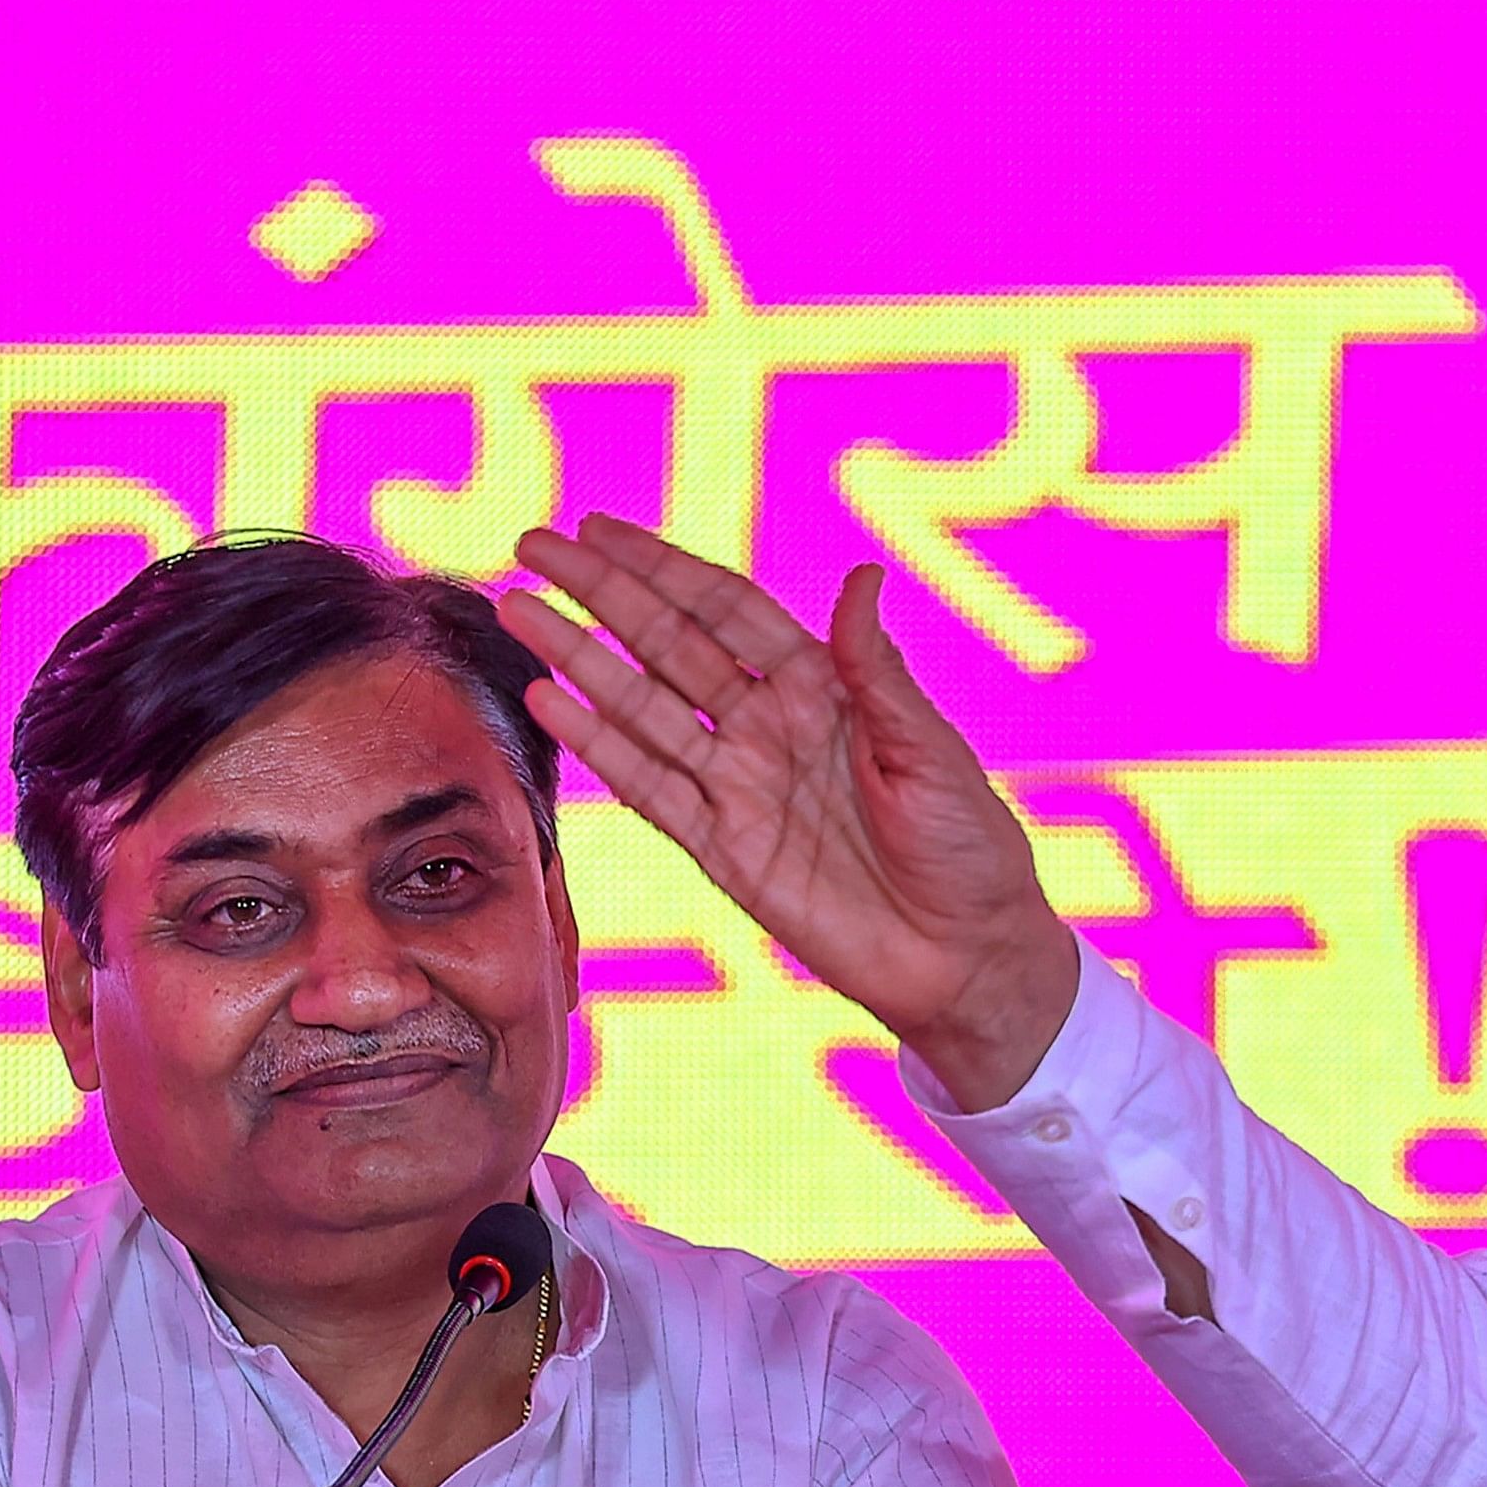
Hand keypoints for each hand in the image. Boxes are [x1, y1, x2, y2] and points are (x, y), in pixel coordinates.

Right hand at [501, 516, 1078, 1108]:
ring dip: (580, 660)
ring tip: (518, 611)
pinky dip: (598, 745)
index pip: (727, 610)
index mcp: (825, 688)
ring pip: (642, 709)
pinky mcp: (722, 850)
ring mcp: (739, 787)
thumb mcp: (930, 752)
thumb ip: (877, 672)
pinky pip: (649, 788)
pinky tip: (549, 699)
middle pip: (669, 645)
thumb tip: (862, 575)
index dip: (663, 568)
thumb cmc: (968, 847)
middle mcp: (771, 726)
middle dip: (601, 594)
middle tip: (533, 545)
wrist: (962, 957)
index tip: (599, 530)